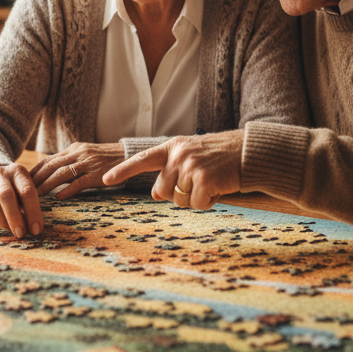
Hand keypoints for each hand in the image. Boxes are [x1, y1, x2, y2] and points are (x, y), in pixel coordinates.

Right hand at [0, 164, 43, 237]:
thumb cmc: (14, 189)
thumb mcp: (25, 190)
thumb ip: (30, 204)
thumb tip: (34, 228)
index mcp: (17, 171)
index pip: (27, 191)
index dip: (33, 212)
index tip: (36, 230)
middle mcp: (0, 173)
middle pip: (5, 195)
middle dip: (14, 217)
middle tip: (20, 233)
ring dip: (1, 220)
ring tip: (9, 229)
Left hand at [30, 142, 125, 198]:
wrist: (129, 155)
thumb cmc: (106, 158)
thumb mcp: (86, 154)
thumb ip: (71, 161)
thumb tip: (52, 173)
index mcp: (74, 149)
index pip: (48, 160)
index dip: (34, 171)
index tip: (23, 182)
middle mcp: (78, 154)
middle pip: (50, 166)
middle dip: (35, 179)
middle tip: (23, 191)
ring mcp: (87, 163)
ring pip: (60, 174)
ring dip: (46, 186)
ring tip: (35, 197)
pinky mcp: (97, 174)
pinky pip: (78, 182)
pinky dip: (66, 190)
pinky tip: (57, 198)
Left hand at [102, 131, 243, 209]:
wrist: (247, 152)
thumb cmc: (218, 156)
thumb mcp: (190, 156)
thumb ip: (170, 170)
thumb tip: (155, 195)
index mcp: (172, 147)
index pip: (142, 159)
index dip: (123, 170)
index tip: (105, 180)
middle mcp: (178, 155)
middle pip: (162, 191)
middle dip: (178, 194)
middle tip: (198, 182)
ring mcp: (190, 167)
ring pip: (180, 200)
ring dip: (196, 198)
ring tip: (211, 182)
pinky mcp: (204, 180)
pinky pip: (197, 205)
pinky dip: (209, 202)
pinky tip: (219, 187)